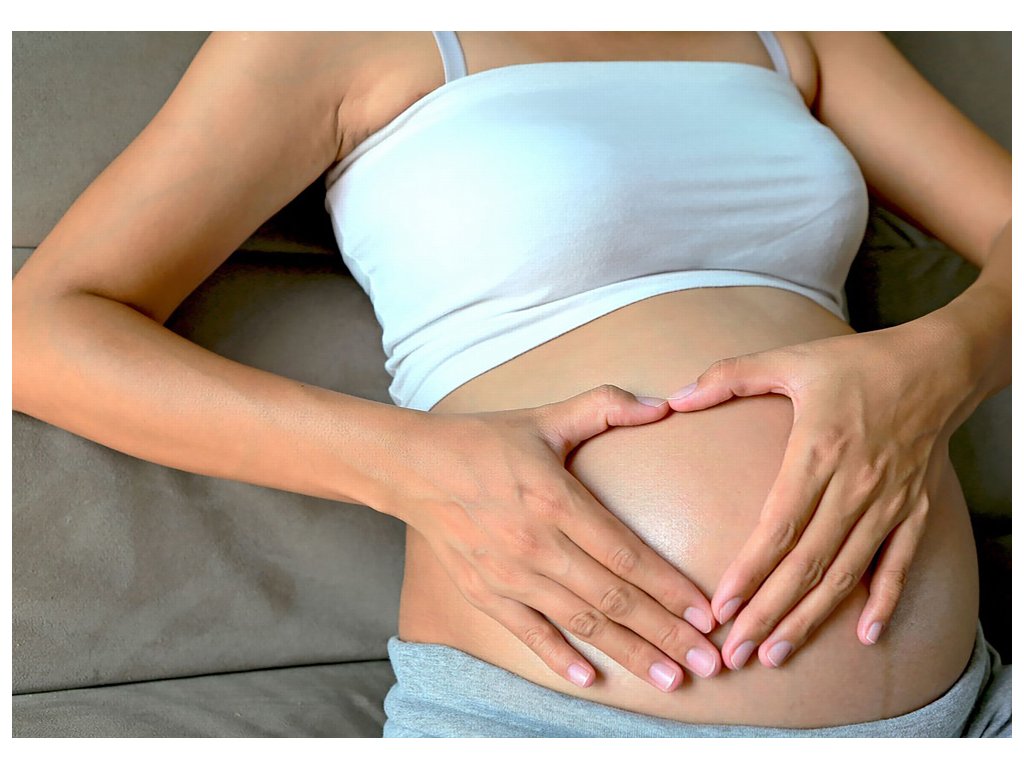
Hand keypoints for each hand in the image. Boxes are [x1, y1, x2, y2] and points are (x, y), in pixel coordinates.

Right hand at [390, 384, 721, 690]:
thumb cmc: (482, 441)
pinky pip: (527, 632)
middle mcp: (536, 543)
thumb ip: (605, 407)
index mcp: (556, 499)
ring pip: (580, 621)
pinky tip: (589, 677)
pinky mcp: (484, 592)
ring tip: (670, 680)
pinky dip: (557, 656)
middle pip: (614, 597)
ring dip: (629, 653)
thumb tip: (664, 404)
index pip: (626, 553)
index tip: (706, 614)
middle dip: (667, 634)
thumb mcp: (545, 418)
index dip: (670, 587)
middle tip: (709, 665)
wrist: (412, 467)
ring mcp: (509, 573)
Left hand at [666, 326, 963, 669]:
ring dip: (811, 619)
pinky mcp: (914, 510)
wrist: (937, 365)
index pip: (779, 527)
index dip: (750, 571)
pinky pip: (898, 564)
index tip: (721, 607)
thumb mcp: (789, 359)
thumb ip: (728, 377)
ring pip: (846, 574)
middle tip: (735, 652)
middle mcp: (854, 487)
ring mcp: (888, 503)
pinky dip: (883, 601)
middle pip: (807, 564)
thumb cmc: (857, 364)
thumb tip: (673, 397)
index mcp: (818, 453)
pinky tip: (864, 636)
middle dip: (769, 613)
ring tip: (776, 654)